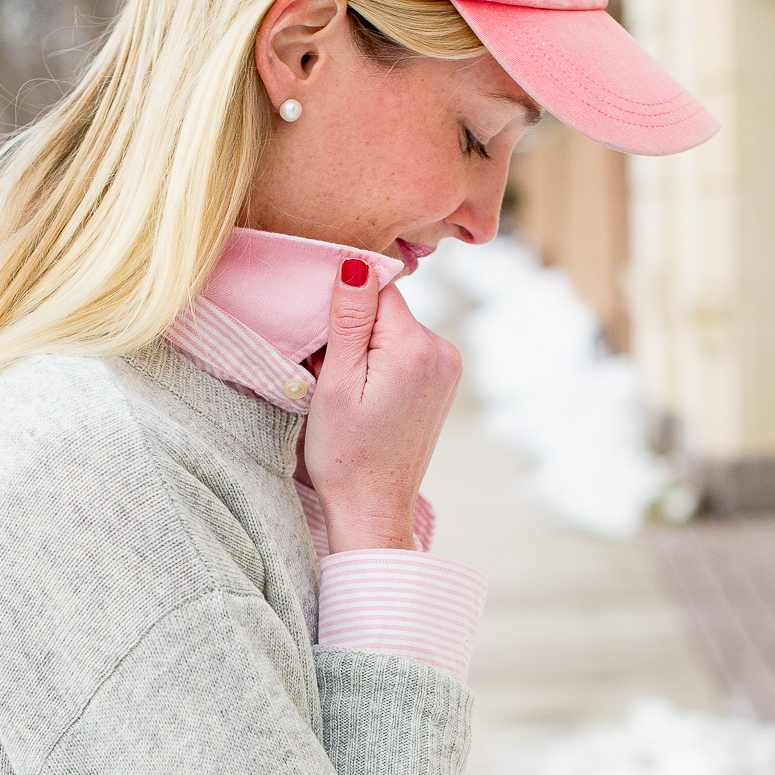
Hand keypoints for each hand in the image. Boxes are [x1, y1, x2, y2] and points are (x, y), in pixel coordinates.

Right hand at [302, 258, 462, 551]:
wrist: (373, 509)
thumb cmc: (346, 456)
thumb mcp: (335, 383)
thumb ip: (347, 320)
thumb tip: (355, 265)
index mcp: (416, 346)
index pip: (377, 287)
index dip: (344, 308)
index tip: (327, 344)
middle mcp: (443, 351)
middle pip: (387, 308)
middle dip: (355, 329)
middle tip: (334, 375)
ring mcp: (448, 368)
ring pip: (395, 329)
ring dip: (367, 348)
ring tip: (350, 392)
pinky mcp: (442, 384)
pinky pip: (405, 352)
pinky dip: (382, 364)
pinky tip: (367, 399)